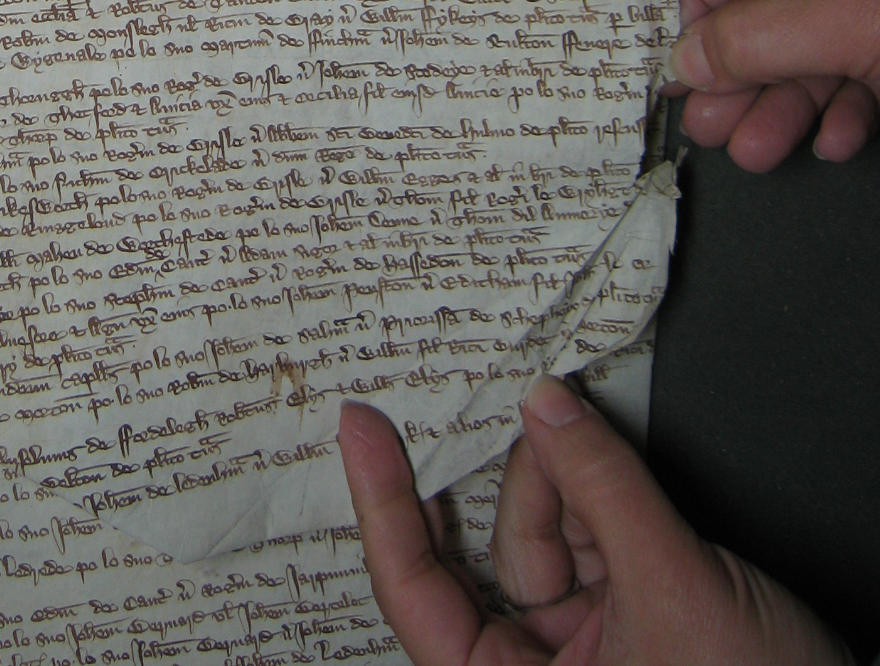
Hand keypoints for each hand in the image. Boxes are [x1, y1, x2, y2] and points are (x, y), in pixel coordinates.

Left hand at [337, 380, 851, 665]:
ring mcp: (581, 649)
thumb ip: (607, 490)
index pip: (417, 592)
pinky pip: (585, 537)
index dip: (381, 506)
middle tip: (469, 395)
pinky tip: (582, 438)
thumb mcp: (675, 587)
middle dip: (489, 477)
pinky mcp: (625, 622)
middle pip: (477, 556)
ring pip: (537, 534)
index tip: (360, 429)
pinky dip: (590, 487)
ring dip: (556, 473)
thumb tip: (548, 407)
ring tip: (568, 417)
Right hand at [667, 0, 879, 170]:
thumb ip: (765, 38)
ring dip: (793, 97)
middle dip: (750, 69)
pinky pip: (875, 46)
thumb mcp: (862, 19)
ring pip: (831, 28)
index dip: (705, 5)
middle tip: (710, 118)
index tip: (676, 60)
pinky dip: (852, 96)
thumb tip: (688, 56)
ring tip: (756, 145)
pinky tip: (831, 135)